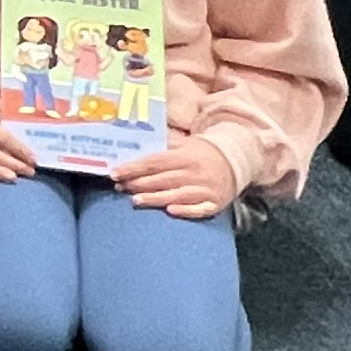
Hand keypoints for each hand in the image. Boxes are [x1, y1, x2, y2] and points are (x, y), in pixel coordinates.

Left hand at [111, 135, 240, 219]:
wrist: (235, 162)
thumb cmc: (202, 153)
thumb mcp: (185, 143)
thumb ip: (163, 143)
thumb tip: (135, 139)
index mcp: (185, 155)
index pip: (154, 162)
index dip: (134, 168)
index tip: (115, 173)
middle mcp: (195, 172)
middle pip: (163, 179)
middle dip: (138, 184)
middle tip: (119, 188)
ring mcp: (206, 189)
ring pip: (177, 194)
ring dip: (155, 198)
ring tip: (135, 200)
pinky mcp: (215, 203)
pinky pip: (200, 209)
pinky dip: (186, 210)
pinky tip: (170, 211)